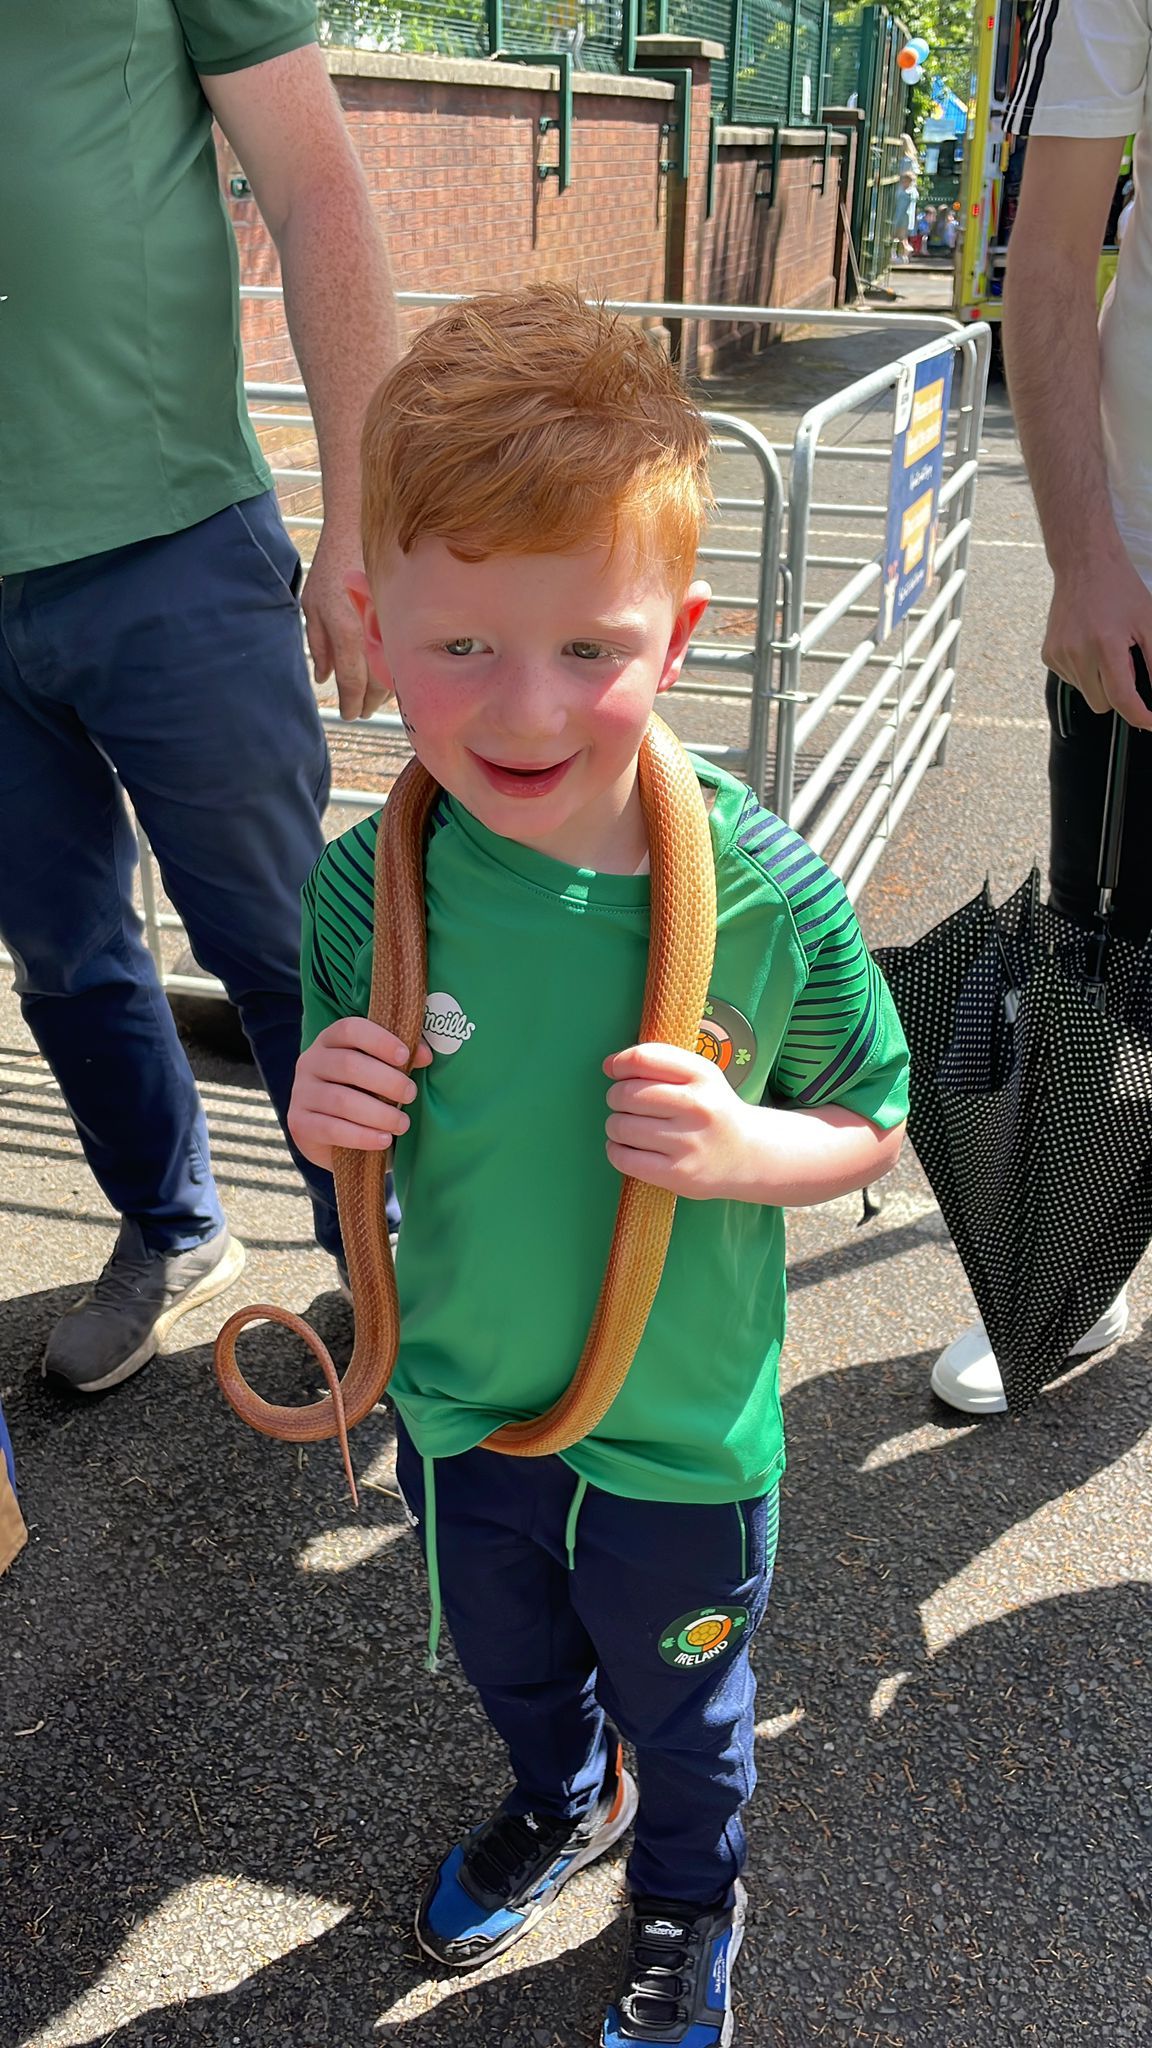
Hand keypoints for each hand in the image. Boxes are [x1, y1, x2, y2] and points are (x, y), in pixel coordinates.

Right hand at [288, 1017, 432, 1169]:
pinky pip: (331, 1129)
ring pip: (341, 1100)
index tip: (405, 1056)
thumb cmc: (365, 1094)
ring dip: (379, 1113)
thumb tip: (424, 1055)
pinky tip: (384, 1140)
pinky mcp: (299, 1123)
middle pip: (348, 1064)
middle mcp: (310, 1061)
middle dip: (386, 1080)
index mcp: (330, 1040)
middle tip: (411, 1094)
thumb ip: (400, 1061)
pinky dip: (362, 1136)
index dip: (379, 1040)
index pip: (350, 1029)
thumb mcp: (380, 1073)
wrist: (337, 1137)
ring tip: (402, 1124)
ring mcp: (301, 1092)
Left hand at [301, 525, 389, 721]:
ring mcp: (391, 625)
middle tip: (360, 711)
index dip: (350, 703)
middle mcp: (372, 632)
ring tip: (374, 700)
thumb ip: (317, 645)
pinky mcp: (403, 618)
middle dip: (368, 703)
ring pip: (395, 671)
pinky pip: (403, 654)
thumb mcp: (312, 606)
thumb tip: (323, 677)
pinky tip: (389, 676)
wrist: (360, 533)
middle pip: (377, 684)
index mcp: (346, 631)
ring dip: (385, 691)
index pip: (352, 681)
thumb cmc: (331, 567)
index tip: (348, 714)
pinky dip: (396, 671)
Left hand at [603, 1043, 756, 1199]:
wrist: (748, 1155)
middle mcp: (697, 1107)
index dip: (619, 1064)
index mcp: (702, 1075)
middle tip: (624, 1104)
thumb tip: (609, 1065)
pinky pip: (624, 1159)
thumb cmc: (713, 1110)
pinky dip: (616, 1151)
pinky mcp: (678, 1174)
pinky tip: (628, 1148)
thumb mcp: (700, 1074)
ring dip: (615, 1126)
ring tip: (630, 1128)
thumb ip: (659, 1061)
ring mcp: (688, 1143)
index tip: (615, 1071)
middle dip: (615, 1097)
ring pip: (621, 1127)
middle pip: (626, 1094)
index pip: (643, 1059)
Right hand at [1043, 549, 1151, 729]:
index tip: (1151, 722)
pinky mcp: (1049, 655)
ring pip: (1086, 692)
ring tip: (1105, 647)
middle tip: (1125, 661)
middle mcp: (1078, 653)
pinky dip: (1084, 670)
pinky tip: (1088, 644)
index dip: (1140, 716)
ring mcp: (1059, 655)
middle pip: (1102, 704)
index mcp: (1105, 645)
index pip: (1122, 698)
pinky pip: (1072, 679)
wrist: (1084, 565)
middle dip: (1117, 693)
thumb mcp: (1149, 623)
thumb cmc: (1120, 590)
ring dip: (1099, 681)